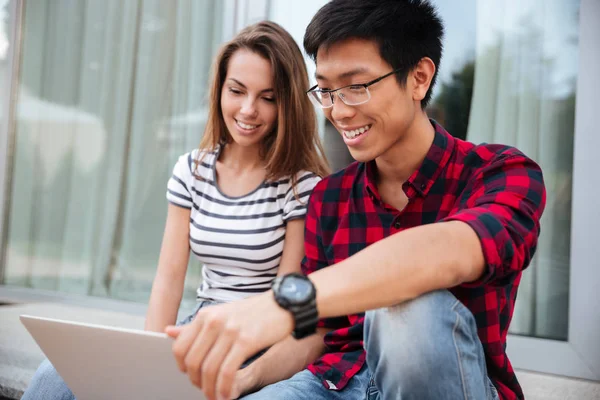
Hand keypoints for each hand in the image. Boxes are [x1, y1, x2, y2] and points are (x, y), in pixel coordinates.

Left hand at [165, 292, 292, 399]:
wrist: (283, 304)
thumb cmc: (253, 312)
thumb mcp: (222, 314)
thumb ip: (197, 326)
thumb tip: (168, 332)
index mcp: (205, 315)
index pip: (180, 348)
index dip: (183, 368)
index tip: (193, 376)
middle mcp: (213, 321)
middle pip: (193, 362)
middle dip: (197, 382)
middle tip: (206, 389)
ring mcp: (229, 330)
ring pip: (209, 369)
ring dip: (210, 389)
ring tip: (216, 396)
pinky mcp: (246, 341)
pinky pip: (227, 371)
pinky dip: (224, 388)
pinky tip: (227, 394)